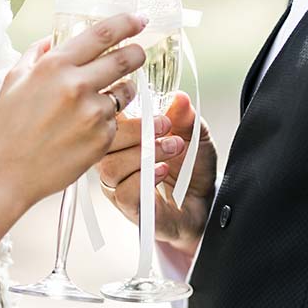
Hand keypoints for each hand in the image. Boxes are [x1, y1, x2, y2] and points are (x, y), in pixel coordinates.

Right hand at [0, 13, 147, 210]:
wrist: (8, 173)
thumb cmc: (8, 128)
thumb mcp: (14, 80)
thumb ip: (37, 54)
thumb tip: (53, 39)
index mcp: (56, 66)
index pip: (103, 34)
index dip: (127, 23)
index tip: (139, 19)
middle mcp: (78, 86)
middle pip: (126, 59)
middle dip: (137, 53)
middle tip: (138, 53)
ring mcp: (93, 113)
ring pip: (126, 92)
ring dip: (122, 90)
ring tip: (101, 99)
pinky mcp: (103, 138)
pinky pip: (116, 121)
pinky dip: (107, 120)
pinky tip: (85, 129)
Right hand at [98, 92, 216, 256]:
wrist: (206, 204)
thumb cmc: (192, 170)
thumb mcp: (194, 136)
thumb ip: (185, 117)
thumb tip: (180, 98)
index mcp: (123, 140)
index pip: (103, 121)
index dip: (116, 109)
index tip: (144, 103)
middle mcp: (116, 162)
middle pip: (101, 143)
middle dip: (134, 130)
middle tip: (164, 126)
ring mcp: (119, 187)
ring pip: (110, 168)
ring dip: (143, 154)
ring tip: (172, 148)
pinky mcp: (131, 209)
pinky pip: (124, 193)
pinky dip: (144, 179)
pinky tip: (162, 171)